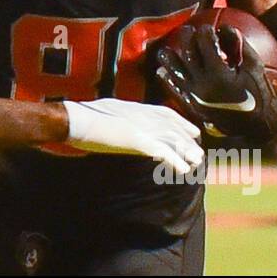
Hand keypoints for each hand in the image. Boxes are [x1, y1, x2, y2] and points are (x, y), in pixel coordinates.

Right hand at [62, 99, 203, 174]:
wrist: (77, 119)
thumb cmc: (85, 116)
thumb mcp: (108, 111)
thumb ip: (121, 117)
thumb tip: (123, 123)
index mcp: (137, 108)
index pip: (167, 113)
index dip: (181, 123)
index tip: (192, 131)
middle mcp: (144, 115)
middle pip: (173, 128)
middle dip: (187, 141)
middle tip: (198, 152)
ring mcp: (142, 127)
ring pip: (172, 139)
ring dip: (186, 151)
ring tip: (196, 162)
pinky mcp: (138, 139)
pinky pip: (162, 151)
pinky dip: (175, 160)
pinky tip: (183, 170)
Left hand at [153, 24, 276, 143]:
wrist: (255, 125)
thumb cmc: (259, 94)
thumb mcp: (254, 67)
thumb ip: (239, 45)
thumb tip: (225, 27)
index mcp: (219, 72)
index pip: (205, 43)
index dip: (205, 31)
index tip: (207, 28)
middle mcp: (202, 83)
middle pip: (187, 52)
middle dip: (186, 37)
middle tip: (188, 31)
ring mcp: (194, 95)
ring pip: (173, 71)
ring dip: (169, 57)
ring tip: (167, 48)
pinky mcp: (191, 105)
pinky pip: (173, 90)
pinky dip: (166, 79)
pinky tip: (162, 71)